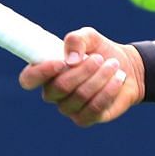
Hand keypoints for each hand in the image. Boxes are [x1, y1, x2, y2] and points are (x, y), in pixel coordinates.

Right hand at [17, 27, 142, 127]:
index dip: (41, 72)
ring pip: (80, 96)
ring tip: (113, 65)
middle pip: (60, 87)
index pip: (28, 79)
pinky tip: (118, 79)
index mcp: (47, 72)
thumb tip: (71, 60)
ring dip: (100, 78)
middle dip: (83, 71)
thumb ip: (76, 40)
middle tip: (99, 58)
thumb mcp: (89, 37)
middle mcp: (53, 93)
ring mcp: (69, 108)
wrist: (126, 67)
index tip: (61, 62)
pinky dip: (108, 91)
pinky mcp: (86, 118)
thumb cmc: (100, 51)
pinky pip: (94, 108)